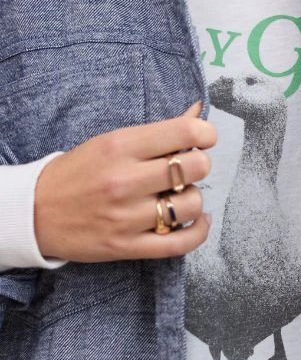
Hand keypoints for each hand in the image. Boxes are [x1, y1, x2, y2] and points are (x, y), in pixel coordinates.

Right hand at [35, 100, 215, 262]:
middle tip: (188, 168)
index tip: (204, 138)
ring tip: (179, 196)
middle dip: (199, 165)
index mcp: (120, 146)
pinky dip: (199, 231)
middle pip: (195, 168)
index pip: (184, 132)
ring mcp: (126, 217)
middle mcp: (124, 180)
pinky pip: (181, 243)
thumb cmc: (79, 171)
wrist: (35, 211)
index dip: (205, 133)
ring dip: (194, 198)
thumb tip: (198, 112)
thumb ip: (158, 131)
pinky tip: (199, 220)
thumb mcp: (111, 141)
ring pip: (191, 204)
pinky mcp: (127, 246)